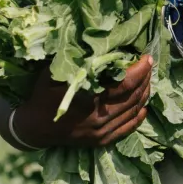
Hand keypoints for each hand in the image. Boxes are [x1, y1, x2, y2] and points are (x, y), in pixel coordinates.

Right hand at [0, 56, 152, 148]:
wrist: (33, 127)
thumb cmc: (43, 94)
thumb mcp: (57, 73)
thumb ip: (78, 60)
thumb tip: (100, 43)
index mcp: (90, 100)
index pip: (126, 84)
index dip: (140, 70)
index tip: (146, 57)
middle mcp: (100, 119)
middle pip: (134, 97)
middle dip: (145, 79)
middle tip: (149, 65)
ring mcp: (102, 133)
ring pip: (134, 112)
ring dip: (144, 94)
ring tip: (148, 80)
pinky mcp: (102, 141)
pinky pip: (128, 128)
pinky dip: (139, 116)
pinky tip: (143, 105)